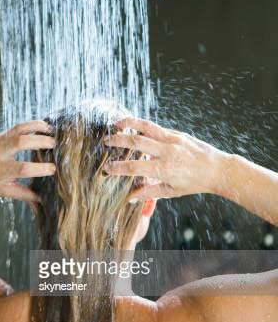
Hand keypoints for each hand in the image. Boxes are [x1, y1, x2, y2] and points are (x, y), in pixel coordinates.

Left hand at [0, 121, 55, 200]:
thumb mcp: (3, 191)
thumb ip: (23, 194)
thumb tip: (42, 201)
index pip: (22, 168)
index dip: (39, 169)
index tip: (53, 169)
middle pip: (20, 142)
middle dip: (40, 142)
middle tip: (55, 145)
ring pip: (19, 130)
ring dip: (36, 128)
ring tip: (51, 131)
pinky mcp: (0, 135)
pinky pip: (17, 127)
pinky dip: (31, 124)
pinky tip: (43, 126)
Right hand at [103, 117, 227, 198]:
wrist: (218, 169)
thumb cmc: (194, 183)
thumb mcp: (171, 192)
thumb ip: (148, 193)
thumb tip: (129, 198)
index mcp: (165, 169)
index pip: (135, 168)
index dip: (118, 168)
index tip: (106, 168)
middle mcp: (168, 152)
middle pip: (136, 142)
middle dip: (118, 140)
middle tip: (105, 141)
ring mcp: (173, 140)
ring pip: (146, 127)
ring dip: (128, 123)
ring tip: (115, 123)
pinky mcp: (177, 134)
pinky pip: (156, 128)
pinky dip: (142, 126)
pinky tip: (133, 127)